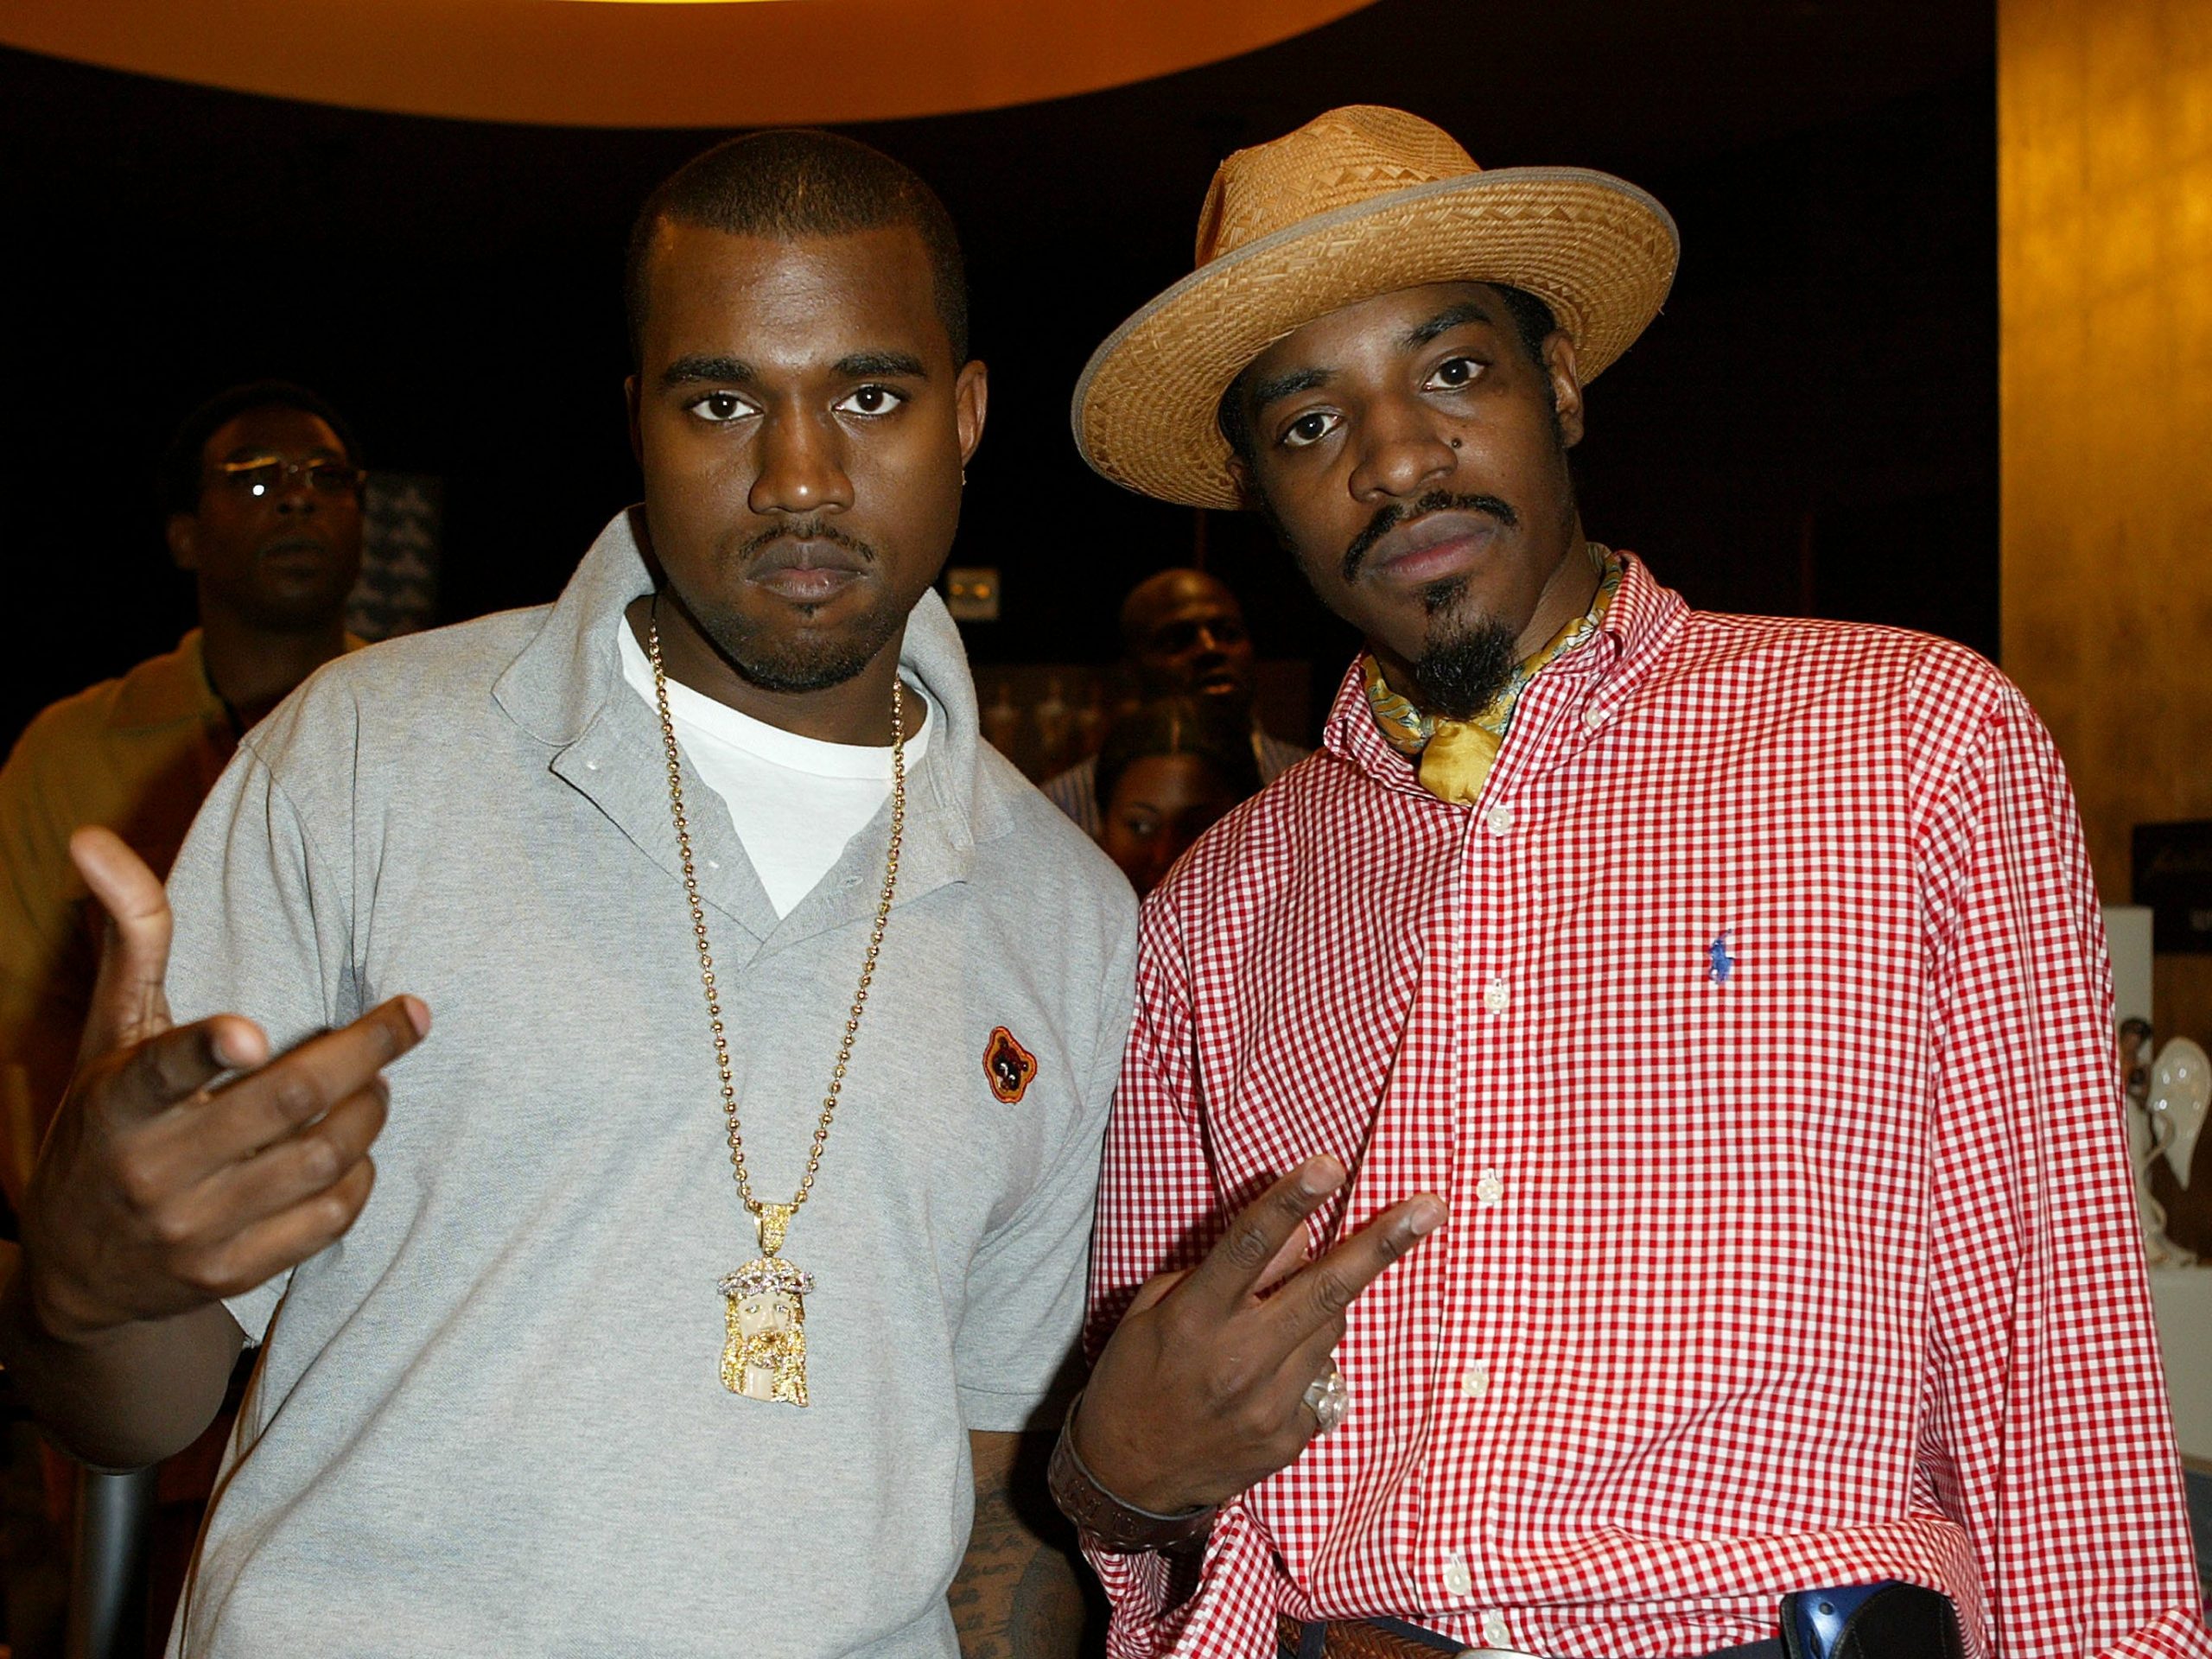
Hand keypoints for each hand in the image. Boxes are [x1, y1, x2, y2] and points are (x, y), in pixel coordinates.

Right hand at [20, 827, 428, 1343]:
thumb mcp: (110, 1034)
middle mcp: (151, 1170)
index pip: (160, 1069)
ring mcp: (192, 1229)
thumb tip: (94, 840)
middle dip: (369, 1050)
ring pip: (323, 1157)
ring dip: (372, 1108)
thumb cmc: (106, 1123)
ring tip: (378, 1082)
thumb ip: (130, 940)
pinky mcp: (230, 1274)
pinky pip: (329, 1218)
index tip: (254, 1032)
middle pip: (288, 1102)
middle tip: (411, 1015)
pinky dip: (359, 1175)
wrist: (74, 1267)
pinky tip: (355, 1148)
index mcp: (118, 1103)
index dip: (208, 1050)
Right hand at [1072, 1155, 1443, 1514]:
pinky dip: (1305, 1362)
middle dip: (1382, 1244)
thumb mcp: (1157, 1309)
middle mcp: (1237, 1360)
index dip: (1291, 1201)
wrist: (1126, 1478)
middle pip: (1324, 1291)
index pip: (1250, 1247)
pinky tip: (1264, 1377)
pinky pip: (1319, 1378)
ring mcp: (1269, 1405)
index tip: (1330, 1163)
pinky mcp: (1289, 1438)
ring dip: (1323, 1306)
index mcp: (1194, 1318)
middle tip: (1431, 1207)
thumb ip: (1228, 1272)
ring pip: (1331, 1329)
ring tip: (1278, 1317)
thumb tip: (1299, 1237)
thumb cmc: (1135, 1375)